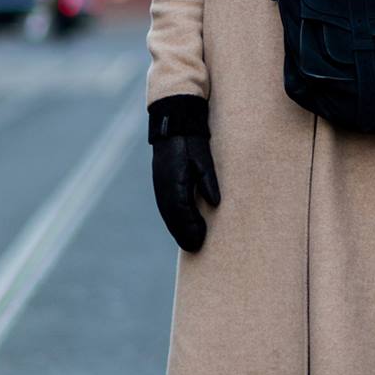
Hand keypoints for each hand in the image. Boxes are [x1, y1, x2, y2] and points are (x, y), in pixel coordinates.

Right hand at [152, 135, 220, 252]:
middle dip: (184, 235)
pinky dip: (174, 221)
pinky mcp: (161, 185)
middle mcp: (163, 188)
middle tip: (196, 248)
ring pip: (168, 215)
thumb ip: (208, 181)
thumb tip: (215, 203)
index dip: (191, 228)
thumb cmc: (191, 142)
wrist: (173, 126)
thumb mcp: (203, 159)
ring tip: (190, 243)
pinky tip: (181, 228)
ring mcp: (160, 187)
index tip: (200, 241)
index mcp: (174, 182)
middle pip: (173, 219)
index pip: (182, 212)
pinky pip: (166, 208)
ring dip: (178, 230)